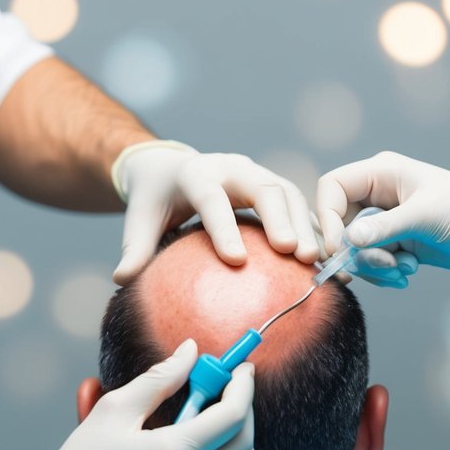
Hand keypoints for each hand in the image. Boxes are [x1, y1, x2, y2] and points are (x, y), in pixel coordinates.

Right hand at [0, 339, 254, 449]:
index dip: (242, 386)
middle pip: (244, 443)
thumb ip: (159, 378)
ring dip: (230, 441)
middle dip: (243, 411)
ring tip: (202, 421)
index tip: (240, 369)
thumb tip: (190, 351)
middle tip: (228, 391)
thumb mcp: (114, 411)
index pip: (234, 415)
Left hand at [111, 141, 319, 283]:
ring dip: (307, 227)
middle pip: (264, 188)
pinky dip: (315, 232)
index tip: (236, 261)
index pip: (212, 200)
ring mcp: (258, 175)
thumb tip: (121, 281)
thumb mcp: (138, 219)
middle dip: (282, 220)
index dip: (224, 228)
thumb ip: (134, 249)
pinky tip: (328, 264)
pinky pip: (299, 207)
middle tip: (295, 255)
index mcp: (197, 174)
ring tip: (316, 263)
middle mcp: (233, 168)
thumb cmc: (153, 199)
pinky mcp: (274, 188)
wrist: (171, 168)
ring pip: (289, 194)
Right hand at [317, 151, 449, 284]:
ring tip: (405, 270)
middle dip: (357, 252)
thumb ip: (384, 228)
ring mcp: (385, 220)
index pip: (331, 188)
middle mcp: (377, 195)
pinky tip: (409, 273)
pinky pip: (370, 262)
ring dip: (375, 267)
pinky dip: (385, 273)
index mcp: (381, 173)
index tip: (339, 248)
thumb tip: (347, 241)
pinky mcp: (394, 243)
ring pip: (354, 248)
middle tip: (385, 265)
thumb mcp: (425, 218)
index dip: (326, 218)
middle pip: (338, 224)